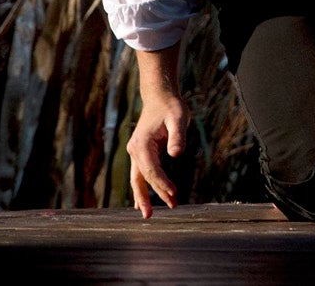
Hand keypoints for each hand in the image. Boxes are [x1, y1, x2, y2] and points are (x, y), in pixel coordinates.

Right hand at [128, 88, 190, 217]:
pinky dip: (142, 187)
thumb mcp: (179, 117)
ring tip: (148, 214)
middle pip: (139, 179)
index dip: (161, 184)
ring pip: (137, 179)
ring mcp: (136, 153)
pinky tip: (144, 201)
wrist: (160, 98)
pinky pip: (140, 174)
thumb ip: (178, 136)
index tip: (174, 194)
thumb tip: (176, 155)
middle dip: (146, 197)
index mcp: (142, 144)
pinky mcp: (141, 153)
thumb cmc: (171, 107)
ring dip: (143, 196)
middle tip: (150, 217)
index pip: (151, 170)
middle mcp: (135, 150)